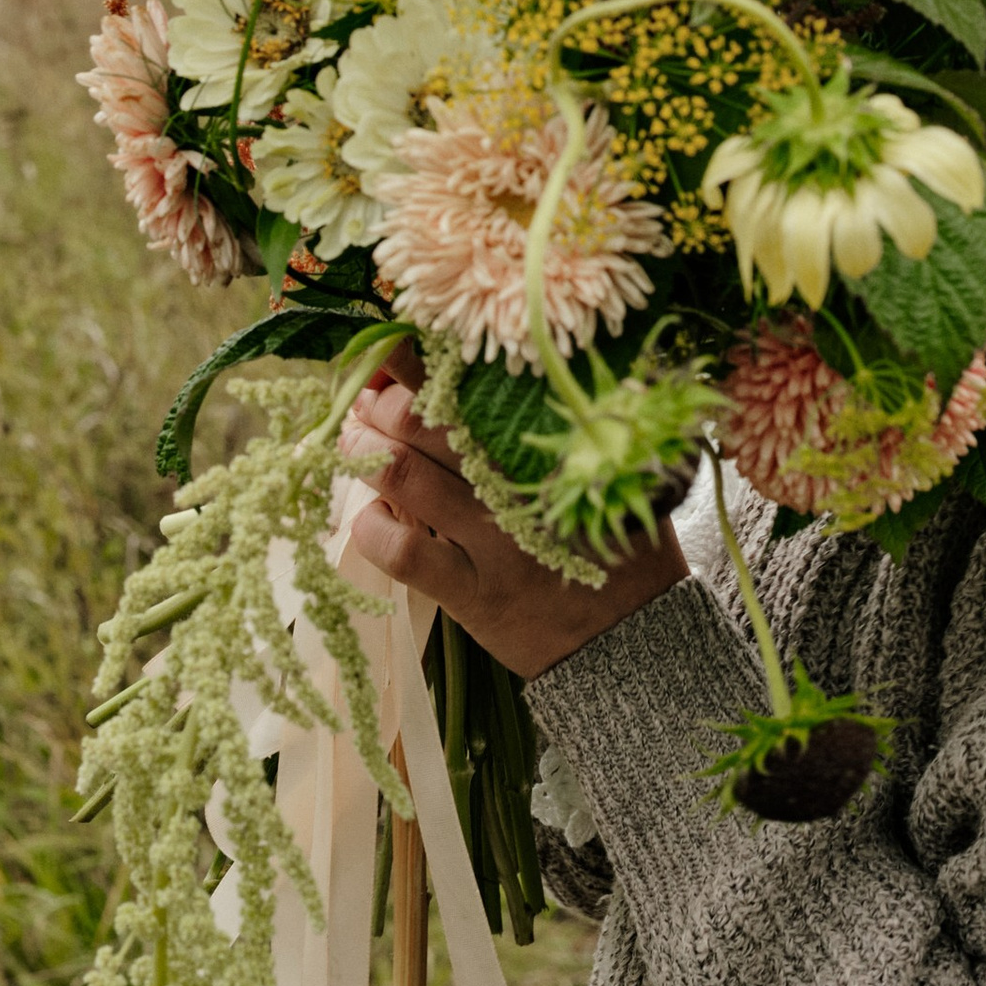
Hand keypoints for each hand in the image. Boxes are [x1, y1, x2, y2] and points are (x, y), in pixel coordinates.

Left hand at [341, 350, 687, 679]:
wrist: (633, 636)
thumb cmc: (614, 542)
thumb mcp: (610, 470)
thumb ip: (574, 422)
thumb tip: (533, 367)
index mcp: (548, 443)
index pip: (473, 385)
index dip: (418, 361)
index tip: (390, 348)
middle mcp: (515, 484)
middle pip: (427, 422)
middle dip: (383, 403)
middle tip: (368, 401)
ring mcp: (491, 540)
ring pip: (407, 479)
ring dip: (364, 453)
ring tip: (351, 443)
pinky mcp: (473, 592)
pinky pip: (405, 554)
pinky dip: (372, 529)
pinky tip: (366, 517)